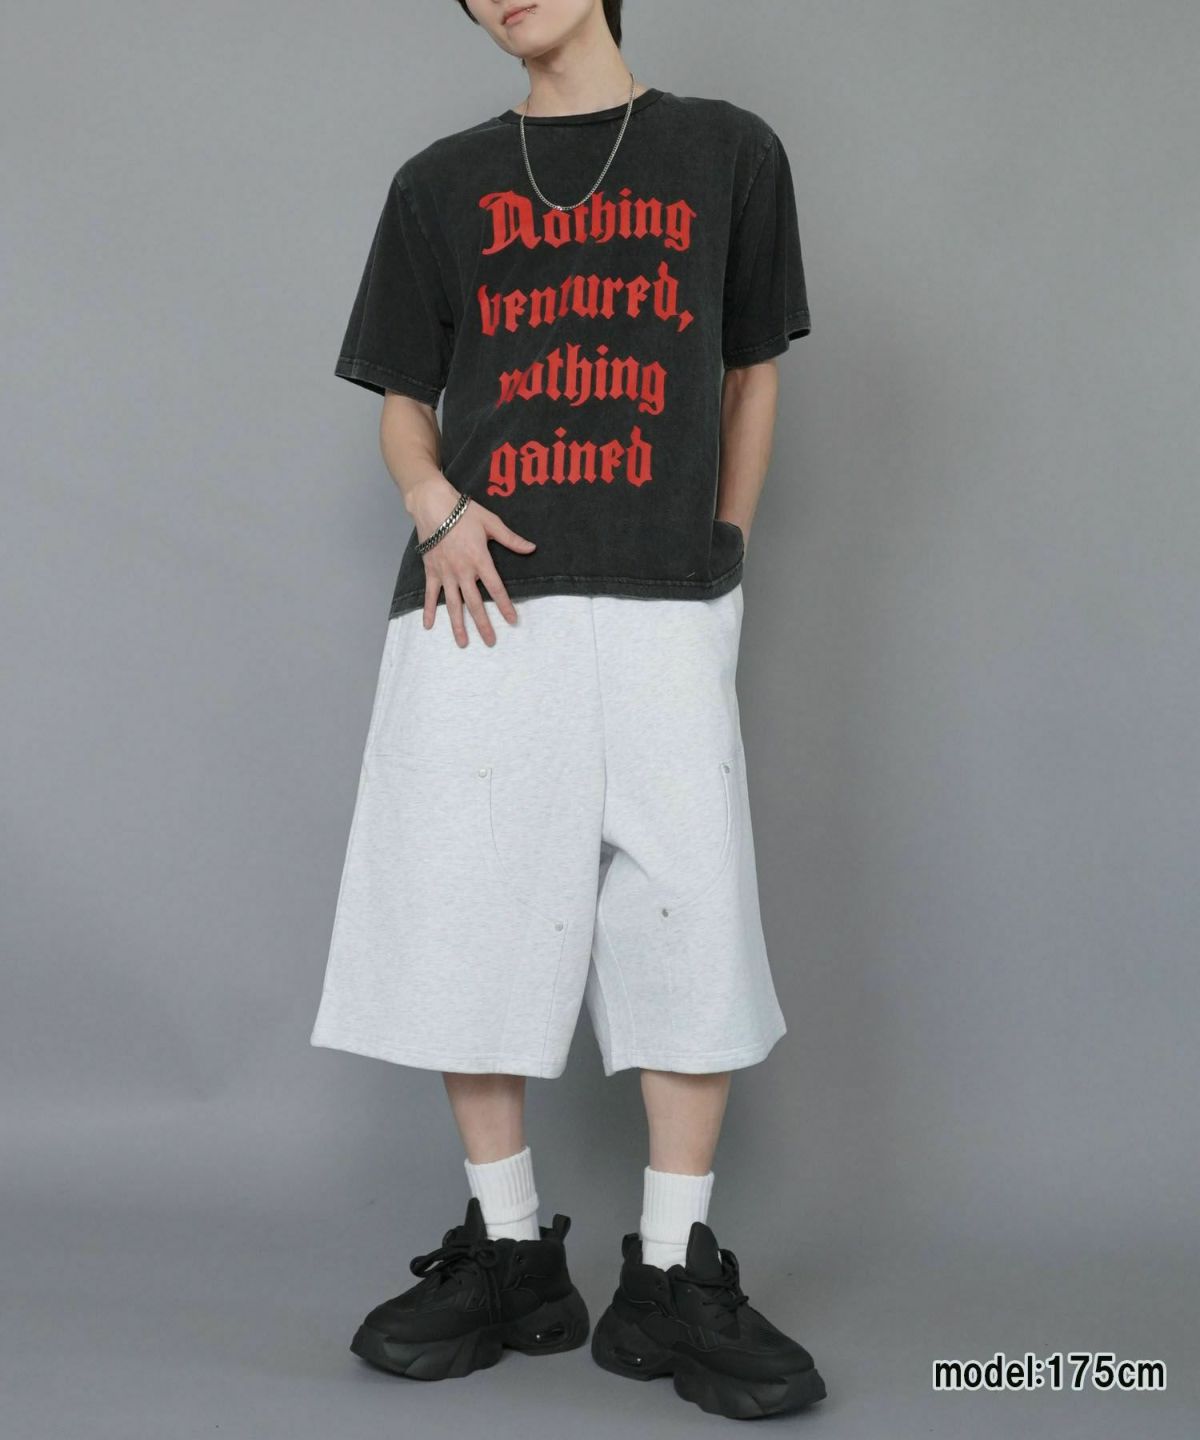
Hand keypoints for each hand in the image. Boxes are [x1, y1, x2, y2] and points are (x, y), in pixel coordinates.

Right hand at [412, 478, 536, 646]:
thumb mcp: (492, 523)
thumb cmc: (464, 512)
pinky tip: (429, 626)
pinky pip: (430, 594)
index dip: (505, 606)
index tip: (512, 620)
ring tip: (463, 643)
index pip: (496, 588)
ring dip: (458, 625)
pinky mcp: (431, 571)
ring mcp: (445, 573)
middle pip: (475, 603)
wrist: (433, 505)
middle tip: (490, 641)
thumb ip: (511, 539)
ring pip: (453, 604)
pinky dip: (429, 610)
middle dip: (483, 624)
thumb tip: (531, 548)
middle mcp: (463, 571)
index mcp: (480, 560)